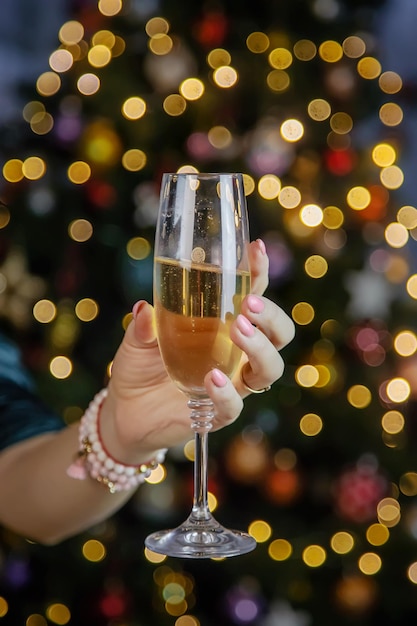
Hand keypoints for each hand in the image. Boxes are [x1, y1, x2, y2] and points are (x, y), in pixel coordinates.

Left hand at [99, 239, 294, 461]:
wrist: (127, 411)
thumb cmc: (139, 367)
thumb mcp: (136, 340)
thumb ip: (142, 325)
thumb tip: (144, 307)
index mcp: (222, 326)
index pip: (252, 296)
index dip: (258, 273)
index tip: (255, 249)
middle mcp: (235, 353)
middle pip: (278, 333)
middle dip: (272, 316)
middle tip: (249, 304)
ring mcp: (232, 383)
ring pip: (269, 368)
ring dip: (260, 347)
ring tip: (238, 330)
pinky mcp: (217, 412)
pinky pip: (234, 406)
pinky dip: (227, 392)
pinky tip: (212, 377)